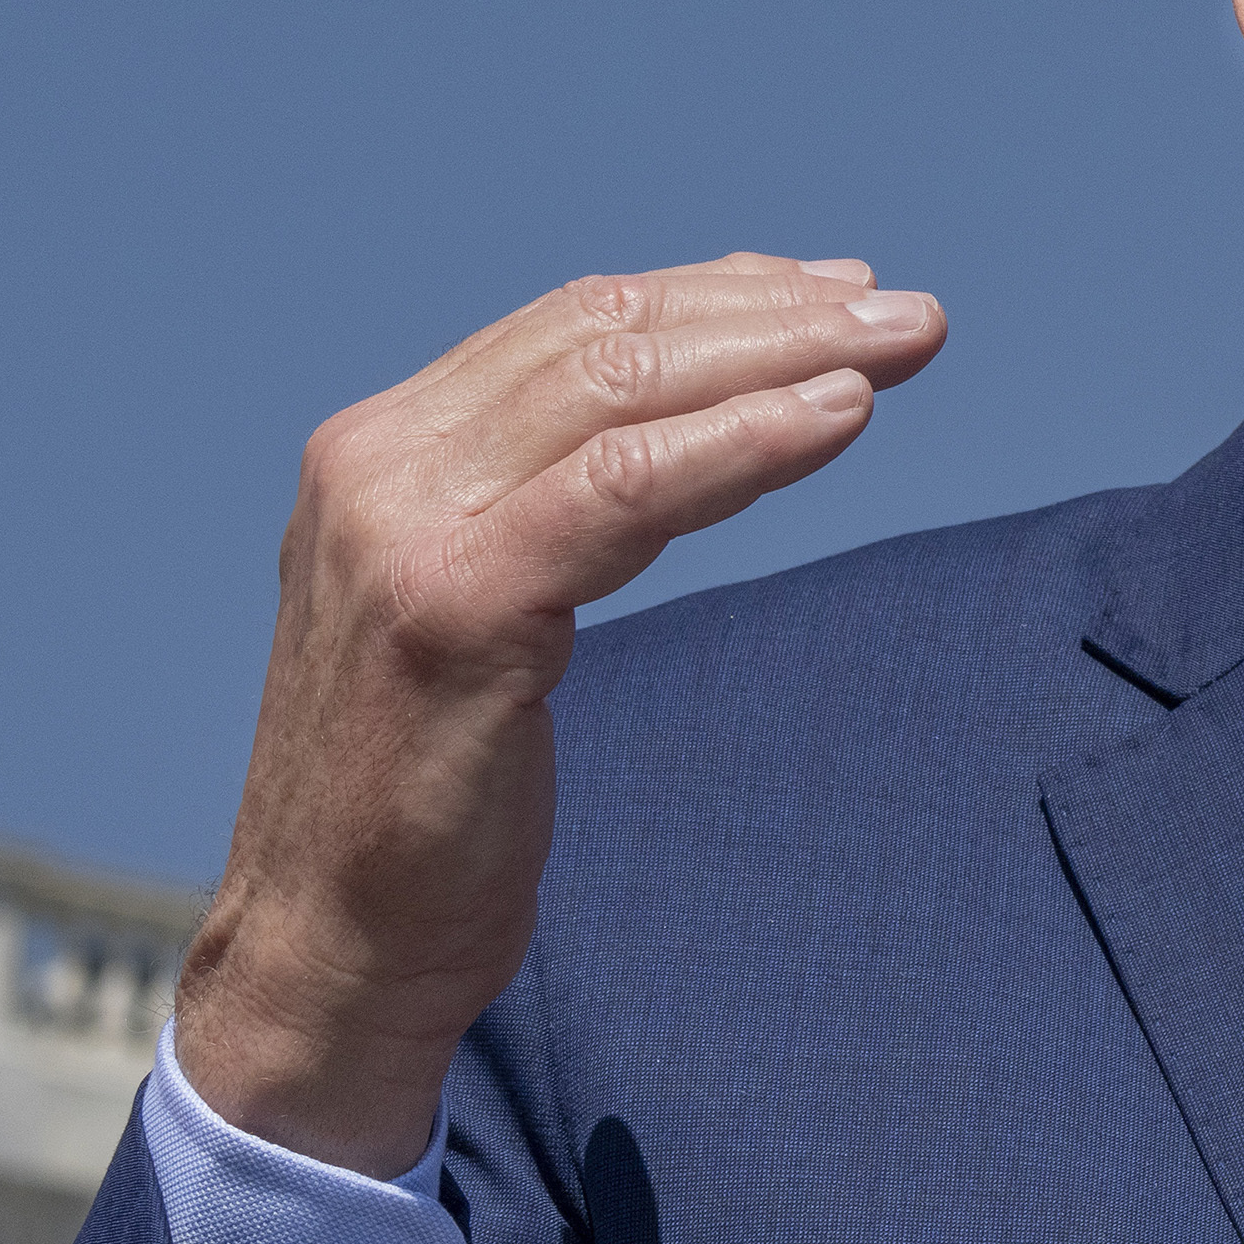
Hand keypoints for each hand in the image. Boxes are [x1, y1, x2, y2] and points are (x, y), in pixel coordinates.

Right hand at [174, 254, 945, 1173]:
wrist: (334, 951)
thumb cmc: (433, 793)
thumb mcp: (488, 605)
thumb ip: (556, 502)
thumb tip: (698, 407)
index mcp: (384, 448)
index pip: (574, 324)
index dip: (720, 294)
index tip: (838, 292)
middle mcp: (378, 464)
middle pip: (610, 338)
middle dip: (776, 313)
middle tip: (909, 316)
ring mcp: (403, 531)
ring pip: (625, 390)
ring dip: (784, 356)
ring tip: (902, 348)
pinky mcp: (449, 609)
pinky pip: (625, 490)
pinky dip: (742, 443)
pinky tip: (836, 421)